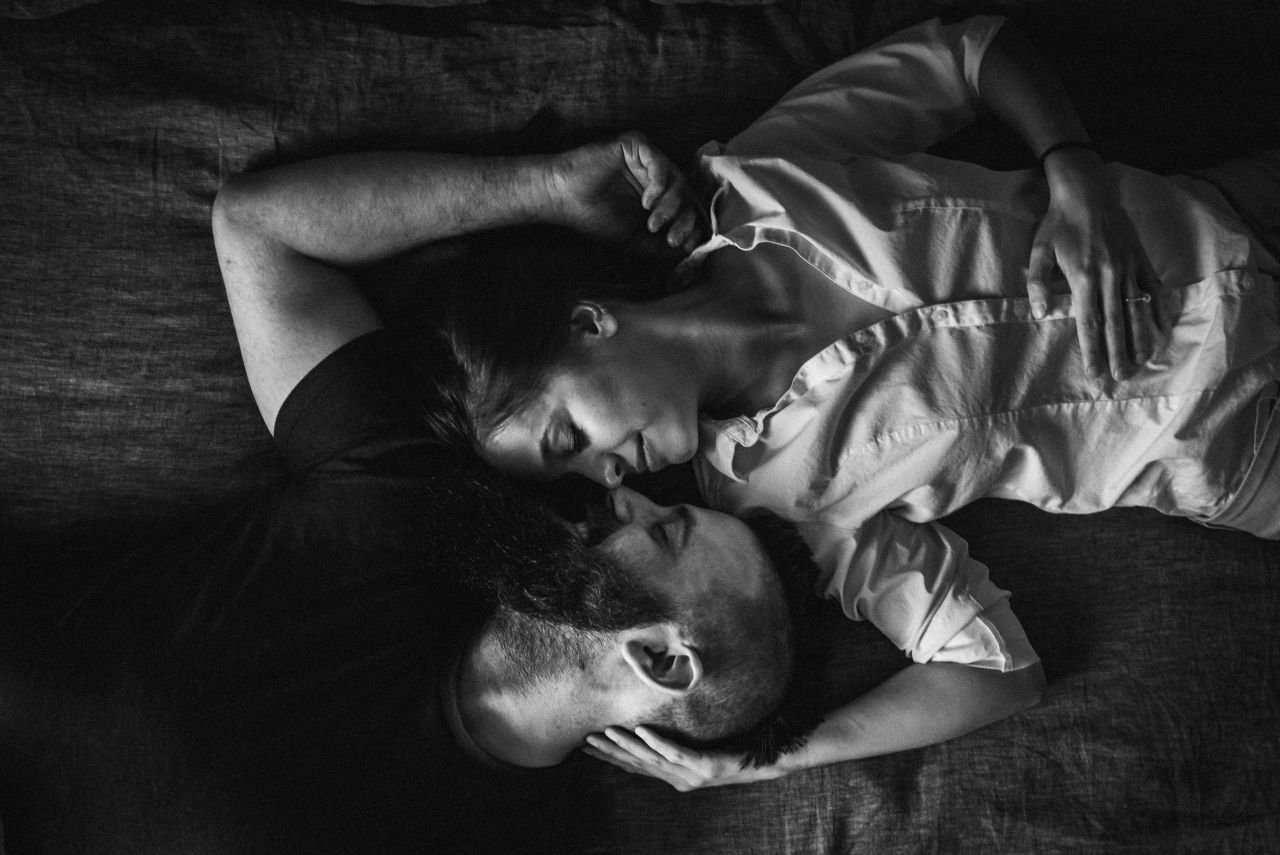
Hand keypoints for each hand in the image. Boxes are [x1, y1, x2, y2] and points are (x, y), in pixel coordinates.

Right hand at [546, 132, 706, 256]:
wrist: (564, 199)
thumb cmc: (595, 218)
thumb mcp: (635, 239)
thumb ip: (662, 245)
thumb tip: (693, 248)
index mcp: (658, 197)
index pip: (686, 207)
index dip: (692, 226)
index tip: (682, 244)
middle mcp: (656, 176)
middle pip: (687, 193)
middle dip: (684, 218)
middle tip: (672, 237)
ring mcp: (647, 160)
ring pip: (677, 178)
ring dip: (671, 205)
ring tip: (653, 222)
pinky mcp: (635, 146)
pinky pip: (660, 162)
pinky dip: (660, 184)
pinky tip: (647, 201)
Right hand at [582, 726, 780, 790]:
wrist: (763, 764)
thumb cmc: (730, 752)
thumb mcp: (698, 750)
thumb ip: (675, 743)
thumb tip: (653, 725)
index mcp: (673, 775)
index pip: (635, 766)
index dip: (610, 757)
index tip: (586, 746)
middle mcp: (679, 778)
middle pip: (637, 764)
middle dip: (611, 751)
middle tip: (586, 739)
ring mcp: (692, 774)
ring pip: (652, 758)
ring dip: (628, 744)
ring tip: (608, 732)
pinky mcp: (707, 765)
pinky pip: (678, 752)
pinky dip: (658, 742)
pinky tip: (643, 730)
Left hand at [1028, 148, 1162, 380]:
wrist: (1087, 192)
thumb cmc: (1059, 224)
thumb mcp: (1039, 252)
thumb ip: (1037, 284)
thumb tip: (1037, 314)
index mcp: (1083, 278)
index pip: (1089, 324)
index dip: (1093, 352)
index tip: (1095, 374)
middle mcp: (1110, 276)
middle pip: (1116, 323)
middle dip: (1119, 353)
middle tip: (1122, 377)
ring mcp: (1129, 267)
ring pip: (1139, 309)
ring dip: (1142, 338)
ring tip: (1144, 361)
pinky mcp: (1142, 259)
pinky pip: (1154, 289)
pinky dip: (1159, 310)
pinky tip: (1161, 329)